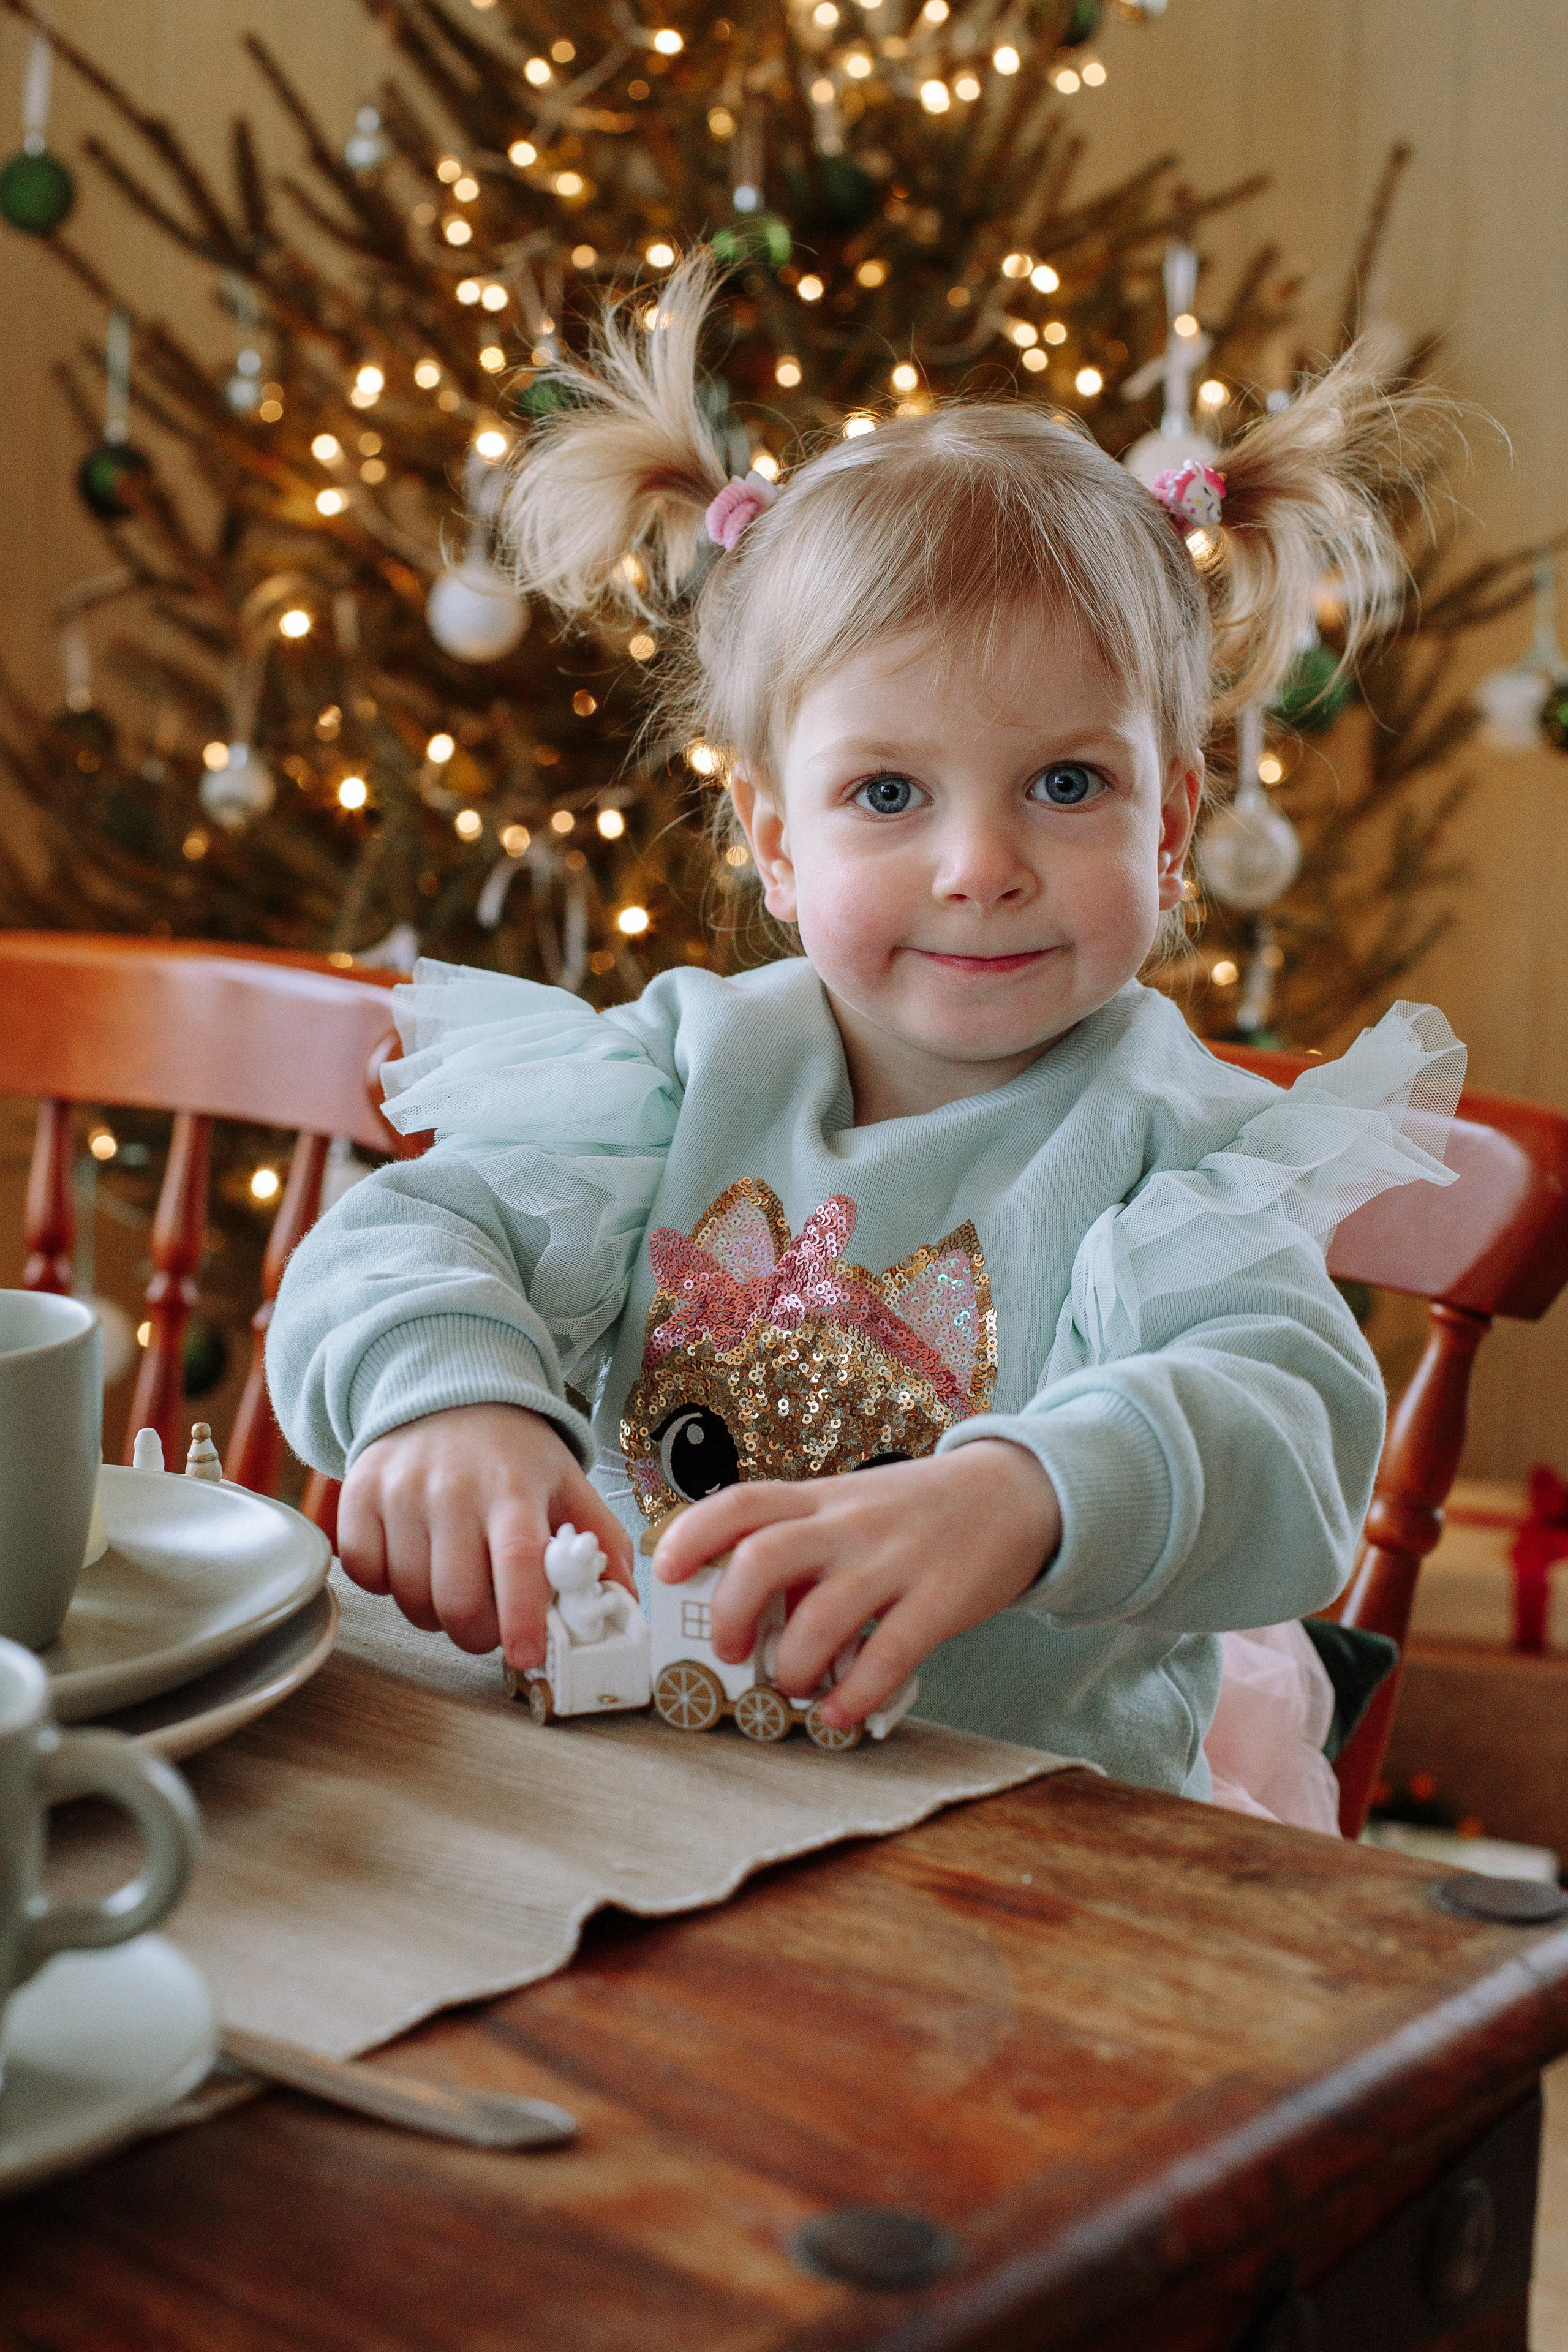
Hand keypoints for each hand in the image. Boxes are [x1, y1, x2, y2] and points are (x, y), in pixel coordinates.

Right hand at [338, 1404, 632, 1669]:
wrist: (449, 1392)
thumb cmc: (513, 1454)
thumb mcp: (569, 1484)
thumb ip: (601, 1543)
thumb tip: (622, 1605)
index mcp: (513, 1488)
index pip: (518, 1561)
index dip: (520, 1618)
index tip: (527, 1657)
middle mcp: (453, 1489)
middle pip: (456, 1598)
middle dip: (477, 1634)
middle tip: (490, 1626)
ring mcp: (400, 1491)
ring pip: (409, 1597)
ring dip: (434, 1615)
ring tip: (455, 1587)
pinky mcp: (360, 1495)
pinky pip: (365, 1574)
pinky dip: (387, 1586)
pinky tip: (413, 1561)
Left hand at [651, 1442, 1059, 1728]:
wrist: (1014, 1493)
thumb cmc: (913, 1512)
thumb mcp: (850, 1508)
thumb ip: (800, 1548)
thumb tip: (743, 1612)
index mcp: (821, 1498)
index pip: (741, 1502)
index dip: (692, 1535)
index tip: (665, 1572)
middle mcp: (850, 1524)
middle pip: (763, 1557)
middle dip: (730, 1614)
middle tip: (728, 1651)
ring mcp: (896, 1560)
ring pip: (822, 1616)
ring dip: (791, 1666)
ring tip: (790, 1686)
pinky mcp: (942, 1599)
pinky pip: (889, 1655)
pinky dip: (854, 1695)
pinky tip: (839, 1712)